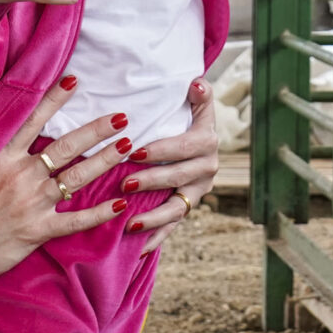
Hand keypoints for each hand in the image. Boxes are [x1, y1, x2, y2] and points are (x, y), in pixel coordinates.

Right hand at [0, 77, 130, 310]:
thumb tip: (8, 133)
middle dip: (97, 130)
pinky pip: (75, 220)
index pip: (33, 121)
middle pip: (67, 147)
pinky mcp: (37, 230)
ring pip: (77, 178)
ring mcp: (32, 203)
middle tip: (122, 117)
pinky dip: (99, 213)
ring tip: (127, 147)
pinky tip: (120, 205)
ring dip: (105, 161)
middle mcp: (21, 176)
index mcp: (2, 158)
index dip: (55, 99)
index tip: (75, 80)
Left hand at [120, 76, 221, 253]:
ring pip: (178, 208)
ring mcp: (198, 191)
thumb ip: (199, 94)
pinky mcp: (189, 207)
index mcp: (208, 141)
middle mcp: (208, 168)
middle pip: (180, 178)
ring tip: (131, 222)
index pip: (187, 146)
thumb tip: (196, 83)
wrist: (197, 141)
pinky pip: (173, 226)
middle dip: (152, 182)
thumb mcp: (195, 104)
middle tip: (124, 185)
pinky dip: (156, 237)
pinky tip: (138, 249)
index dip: (163, 150)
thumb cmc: (187, 118)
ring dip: (154, 216)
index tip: (136, 151)